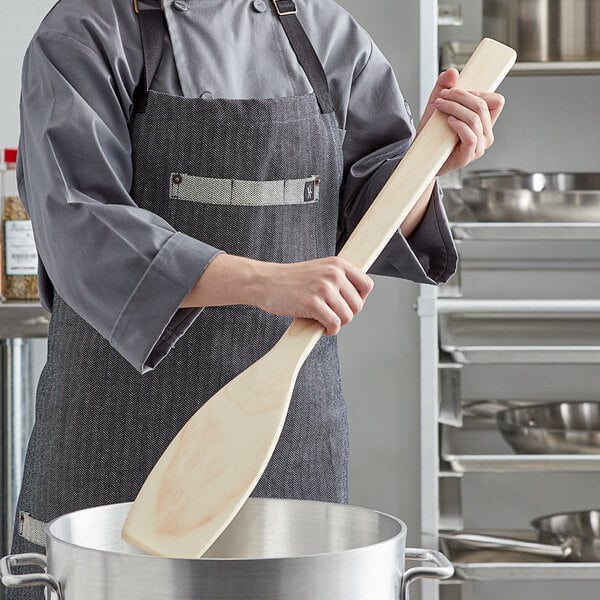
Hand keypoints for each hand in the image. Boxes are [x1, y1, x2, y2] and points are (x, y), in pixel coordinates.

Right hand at [253, 257, 373, 335]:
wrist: (264, 282)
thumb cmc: (289, 280)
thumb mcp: (318, 270)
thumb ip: (337, 280)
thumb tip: (356, 301)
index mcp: (337, 264)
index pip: (367, 285)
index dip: (359, 299)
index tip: (347, 304)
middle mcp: (333, 274)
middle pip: (358, 306)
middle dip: (346, 314)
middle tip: (330, 314)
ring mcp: (324, 288)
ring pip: (347, 317)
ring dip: (337, 324)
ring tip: (324, 320)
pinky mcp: (313, 304)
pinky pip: (334, 324)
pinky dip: (330, 331)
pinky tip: (321, 327)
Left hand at [416, 68, 504, 174]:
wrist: (421, 157)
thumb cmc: (432, 135)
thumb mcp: (436, 106)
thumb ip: (443, 87)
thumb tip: (452, 71)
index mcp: (484, 122)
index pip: (496, 100)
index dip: (478, 91)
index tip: (458, 90)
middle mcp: (485, 134)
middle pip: (483, 106)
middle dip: (461, 96)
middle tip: (443, 95)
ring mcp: (479, 147)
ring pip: (475, 119)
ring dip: (455, 108)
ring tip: (440, 106)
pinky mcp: (468, 155)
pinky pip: (470, 136)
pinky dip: (459, 125)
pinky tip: (448, 121)